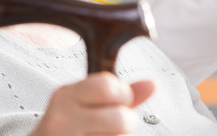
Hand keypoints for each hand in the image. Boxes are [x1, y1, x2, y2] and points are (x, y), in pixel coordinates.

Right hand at [30, 72, 155, 135]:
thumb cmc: (68, 123)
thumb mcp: (88, 101)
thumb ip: (122, 93)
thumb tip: (152, 84)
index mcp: (67, 94)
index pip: (108, 86)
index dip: (122, 94)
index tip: (117, 99)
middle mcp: (64, 117)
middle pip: (120, 118)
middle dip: (126, 121)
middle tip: (113, 122)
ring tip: (102, 133)